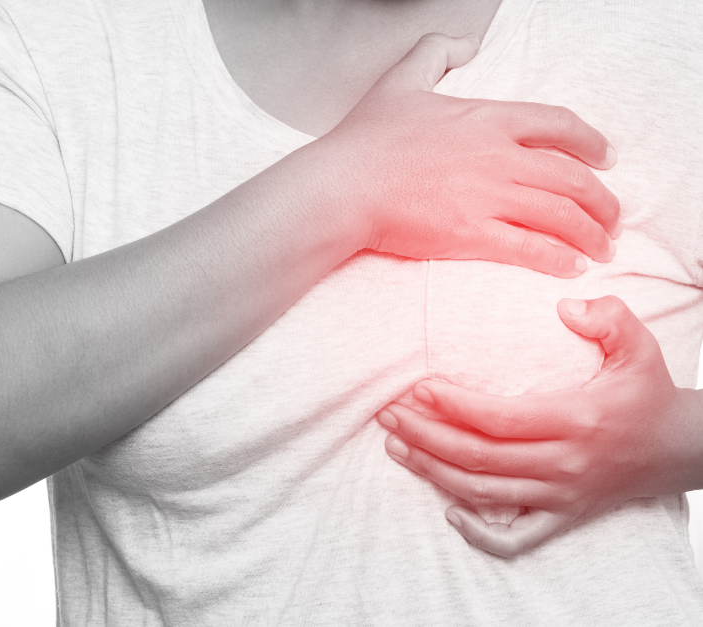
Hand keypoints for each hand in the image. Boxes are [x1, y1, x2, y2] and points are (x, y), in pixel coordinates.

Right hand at [318, 33, 620, 277]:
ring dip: (590, 234)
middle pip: (572, 177)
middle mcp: (498, 156)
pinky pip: (530, 248)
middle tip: (611, 218)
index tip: (606, 158)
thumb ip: (435, 53)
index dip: (592, 142)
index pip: (559, 125)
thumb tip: (464, 42)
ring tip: (601, 248)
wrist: (341, 186)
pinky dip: (558, 258)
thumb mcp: (399, 81)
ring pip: (561, 215)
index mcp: (486, 118)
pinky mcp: (471, 234)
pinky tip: (572, 266)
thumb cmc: (365, 140)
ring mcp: (487, 196)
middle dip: (602, 201)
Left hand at [376, 296, 702, 556]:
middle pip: (478, 457)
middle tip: (387, 415)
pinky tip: (448, 512)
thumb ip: (608, 318)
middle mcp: (564, 463)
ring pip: (484, 493)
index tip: (417, 388)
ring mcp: (562, 495)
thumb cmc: (649, 394)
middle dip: (425, 436)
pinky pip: (516, 539)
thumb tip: (565, 306)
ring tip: (396, 446)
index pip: (499, 418)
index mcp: (577, 419)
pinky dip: (480, 533)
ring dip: (433, 472)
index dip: (452, 405)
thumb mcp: (640, 346)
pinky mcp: (564, 517)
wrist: (684, 449)